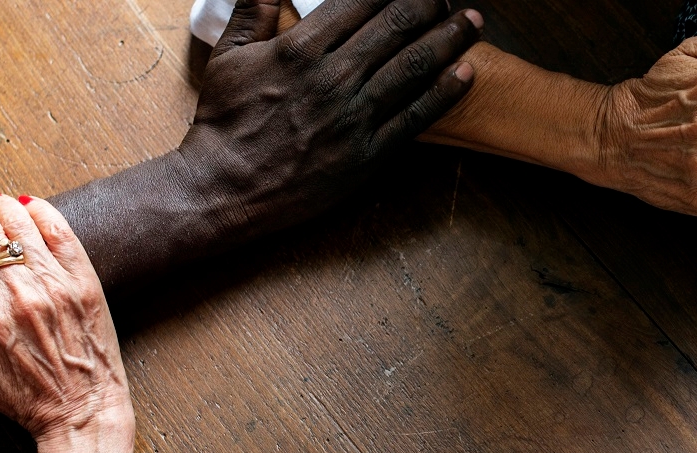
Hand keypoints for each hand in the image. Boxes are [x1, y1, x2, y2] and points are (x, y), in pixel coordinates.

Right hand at [177, 0, 480, 234]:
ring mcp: (354, 116)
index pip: (361, 0)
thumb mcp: (229, 56)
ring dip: (450, 37)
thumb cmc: (224, 122)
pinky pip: (415, 118)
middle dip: (429, 2)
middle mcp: (334, 76)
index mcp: (301, 47)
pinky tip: (466, 72)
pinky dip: (445, 92)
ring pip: (414, 66)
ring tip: (473, 20)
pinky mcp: (367, 154)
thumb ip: (253, 8)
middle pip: (396, 24)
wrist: (223, 188)